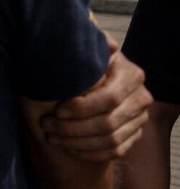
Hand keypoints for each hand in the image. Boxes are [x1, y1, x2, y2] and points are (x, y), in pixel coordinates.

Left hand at [44, 38, 150, 160]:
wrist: (99, 80)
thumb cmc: (85, 64)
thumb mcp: (88, 52)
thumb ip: (88, 45)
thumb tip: (89, 34)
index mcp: (131, 75)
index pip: (108, 99)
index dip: (81, 108)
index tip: (57, 110)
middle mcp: (141, 98)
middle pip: (108, 123)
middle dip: (73, 128)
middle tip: (47, 127)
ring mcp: (139, 118)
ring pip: (111, 140)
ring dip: (77, 143)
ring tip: (52, 138)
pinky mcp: (134, 135)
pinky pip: (115, 151)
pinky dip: (90, 153)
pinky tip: (69, 149)